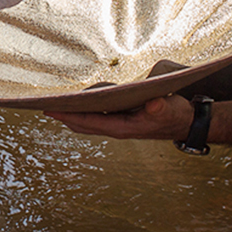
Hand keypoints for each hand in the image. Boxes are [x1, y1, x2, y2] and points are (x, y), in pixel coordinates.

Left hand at [45, 95, 191, 140]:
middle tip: (42, 107)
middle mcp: (118, 128)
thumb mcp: (171, 109)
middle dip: (63, 117)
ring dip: (72, 115)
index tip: (49, 110)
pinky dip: (85, 112)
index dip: (68, 116)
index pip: (89, 122)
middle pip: (83, 125)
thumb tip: (152, 105)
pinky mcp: (123, 120)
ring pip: (89, 122)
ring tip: (55, 105)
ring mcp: (120, 125)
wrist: (188, 123)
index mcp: (123, 127)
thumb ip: (161, 108)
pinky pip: (97, 117)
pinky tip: (78, 103)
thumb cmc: (178, 116)